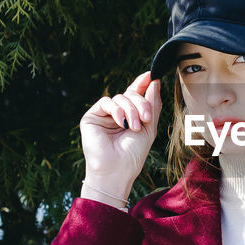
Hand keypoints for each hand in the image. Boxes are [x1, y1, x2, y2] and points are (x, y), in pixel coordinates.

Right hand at [79, 71, 162, 201]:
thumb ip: (152, 104)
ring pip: (120, 97)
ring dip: (131, 110)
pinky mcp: (91, 117)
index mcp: (130, 116)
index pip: (135, 94)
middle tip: (146, 119)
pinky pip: (106, 102)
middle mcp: (116, 113)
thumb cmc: (133, 154)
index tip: (152, 74)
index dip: (142, 83)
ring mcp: (103, 115)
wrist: (117, 170)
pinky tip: (121, 123)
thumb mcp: (149, 127)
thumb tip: (154, 81)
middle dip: (141, 103)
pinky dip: (117, 110)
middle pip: (130, 94)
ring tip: (134, 127)